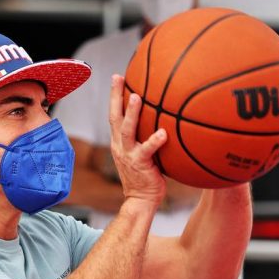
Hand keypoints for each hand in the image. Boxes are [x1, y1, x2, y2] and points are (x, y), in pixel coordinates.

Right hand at [108, 74, 166, 206]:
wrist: (140, 200)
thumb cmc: (146, 178)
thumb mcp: (143, 155)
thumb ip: (148, 138)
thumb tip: (164, 121)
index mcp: (119, 143)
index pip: (114, 116)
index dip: (115, 97)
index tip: (118, 77)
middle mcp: (120, 146)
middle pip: (114, 117)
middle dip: (115, 96)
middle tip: (118, 78)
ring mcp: (128, 155)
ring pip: (126, 130)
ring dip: (131, 113)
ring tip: (136, 96)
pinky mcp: (140, 164)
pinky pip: (147, 150)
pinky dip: (155, 141)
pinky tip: (163, 133)